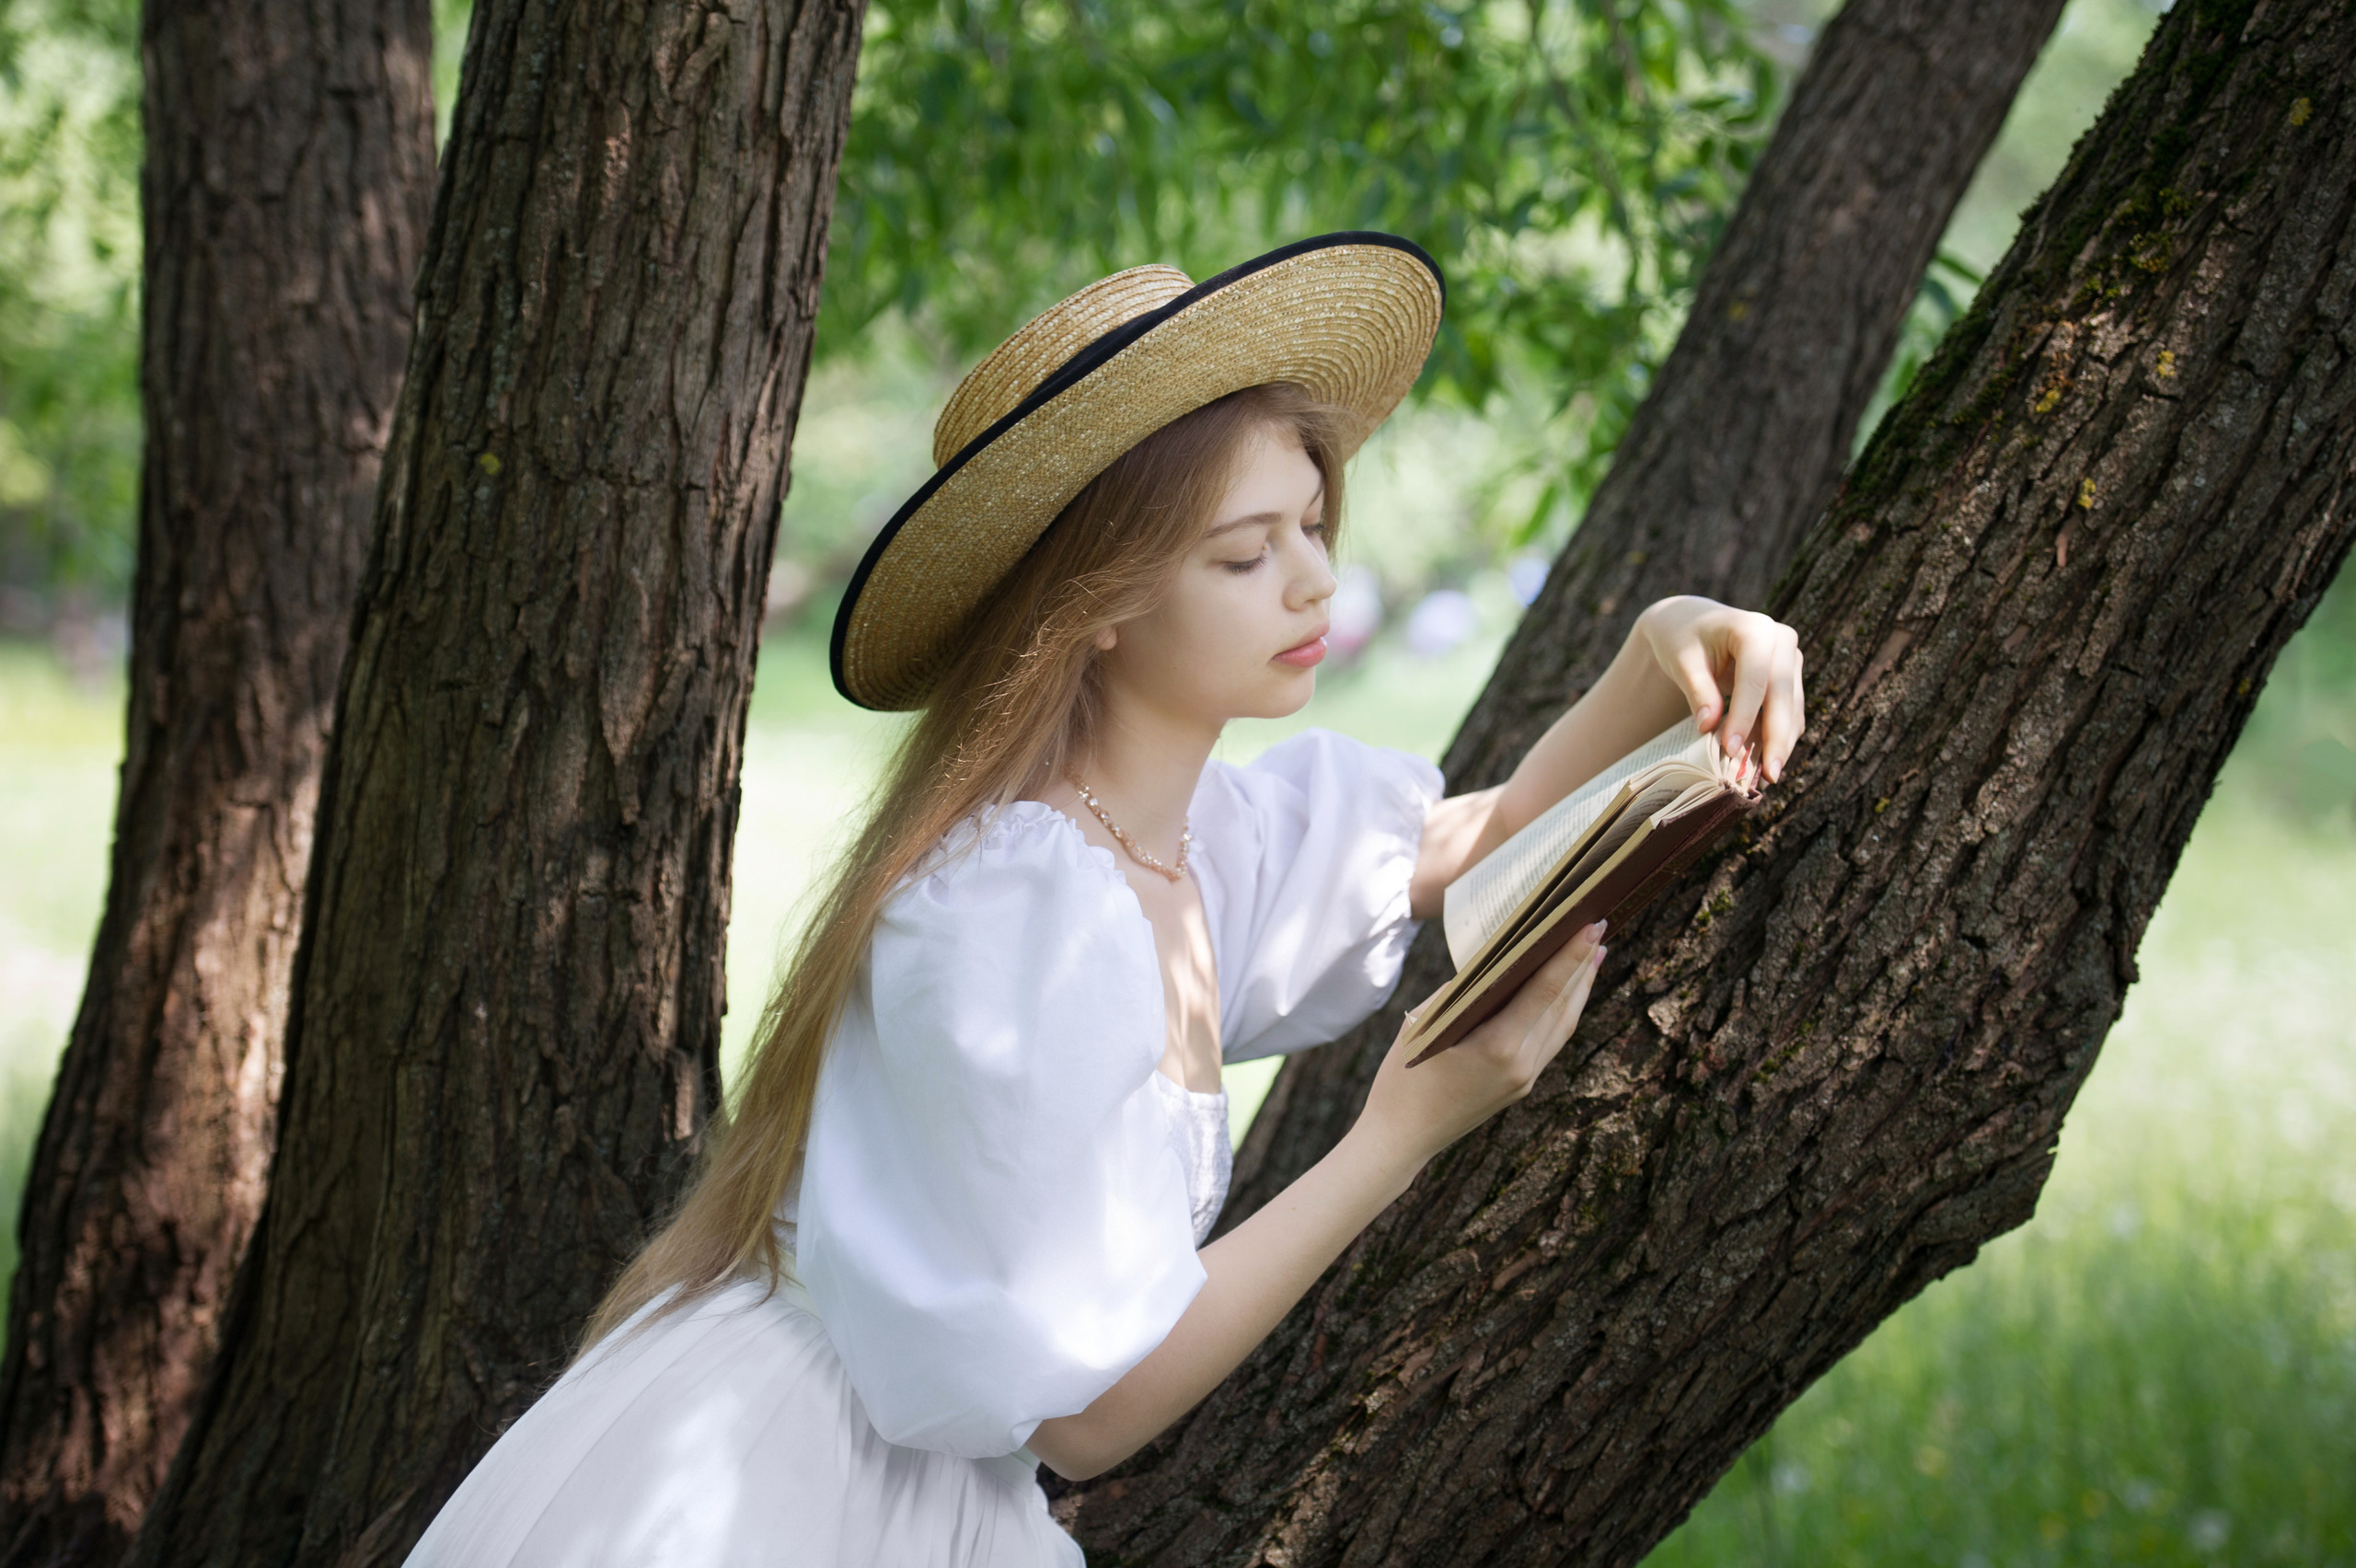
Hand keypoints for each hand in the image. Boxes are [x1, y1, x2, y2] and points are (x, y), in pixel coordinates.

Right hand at [1355, 922, 1606, 1167]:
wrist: (1401, 1138)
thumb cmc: (1404, 1076)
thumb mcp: (1426, 1023)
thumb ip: (1465, 991)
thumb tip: (1497, 963)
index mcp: (1498, 1047)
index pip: (1545, 990)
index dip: (1571, 955)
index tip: (1592, 925)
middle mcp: (1522, 1065)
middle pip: (1563, 1006)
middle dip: (1582, 965)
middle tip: (1598, 925)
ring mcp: (1525, 1079)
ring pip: (1564, 1025)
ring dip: (1579, 988)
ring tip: (1593, 953)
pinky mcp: (1522, 1086)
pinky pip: (1551, 1041)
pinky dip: (1562, 1012)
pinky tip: (1566, 993)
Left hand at [1634, 596, 1806, 780]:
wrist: (1694, 624)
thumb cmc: (1683, 640)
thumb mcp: (1682, 661)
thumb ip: (1697, 691)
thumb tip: (1709, 727)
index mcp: (1754, 628)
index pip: (1756, 679)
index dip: (1744, 717)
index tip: (1730, 750)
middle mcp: (1781, 640)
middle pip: (1783, 695)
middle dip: (1776, 737)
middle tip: (1768, 776)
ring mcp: (1790, 660)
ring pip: (1792, 708)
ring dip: (1781, 743)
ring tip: (1767, 778)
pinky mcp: (1791, 678)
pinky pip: (1790, 713)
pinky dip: (1778, 738)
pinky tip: (1766, 765)